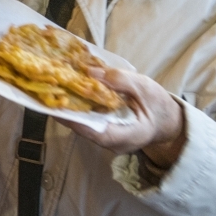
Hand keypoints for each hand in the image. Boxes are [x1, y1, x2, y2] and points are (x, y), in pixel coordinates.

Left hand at [58, 67, 186, 168]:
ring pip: (84, 125)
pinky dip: (78, 107)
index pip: (96, 132)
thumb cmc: (159, 105)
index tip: (55, 106)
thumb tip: (90, 71)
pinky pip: (87, 121)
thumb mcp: (144, 87)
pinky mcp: (104, 132)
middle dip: (66, 110)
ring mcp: (107, 140)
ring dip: (69, 108)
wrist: (168, 119)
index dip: (74, 119)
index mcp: (128, 136)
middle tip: (48, 90)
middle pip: (84, 129)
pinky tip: (67, 92)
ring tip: (53, 88)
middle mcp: (114, 143)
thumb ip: (120, 80)